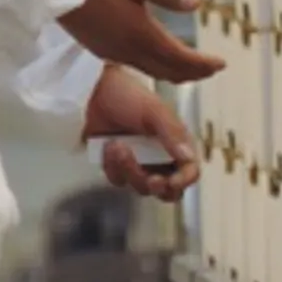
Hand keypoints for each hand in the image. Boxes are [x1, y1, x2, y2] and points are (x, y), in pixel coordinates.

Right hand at [59, 0, 223, 82]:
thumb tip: (197, 3)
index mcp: (143, 35)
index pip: (181, 58)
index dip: (203, 64)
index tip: (222, 65)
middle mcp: (131, 50)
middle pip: (170, 71)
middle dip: (194, 73)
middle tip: (213, 70)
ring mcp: (116, 53)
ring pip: (154, 72)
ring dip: (176, 73)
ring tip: (192, 69)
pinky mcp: (104, 51)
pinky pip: (138, 67)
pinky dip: (156, 69)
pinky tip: (157, 60)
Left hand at [82, 67, 198, 201]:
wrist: (92, 91)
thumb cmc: (127, 95)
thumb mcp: (154, 110)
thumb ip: (173, 132)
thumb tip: (188, 157)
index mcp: (176, 143)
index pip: (189, 171)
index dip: (184, 180)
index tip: (172, 181)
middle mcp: (161, 156)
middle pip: (168, 189)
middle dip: (157, 185)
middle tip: (150, 178)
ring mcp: (139, 163)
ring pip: (142, 187)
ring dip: (130, 170)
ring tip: (118, 145)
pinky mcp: (117, 166)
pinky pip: (118, 180)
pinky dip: (112, 166)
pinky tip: (106, 146)